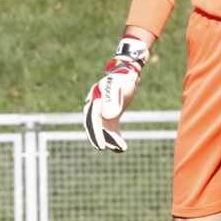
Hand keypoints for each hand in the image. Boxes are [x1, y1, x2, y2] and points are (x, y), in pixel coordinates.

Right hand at [83, 36, 150, 151]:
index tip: (102, 146)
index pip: (92, 120)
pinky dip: (115, 137)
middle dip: (99, 138)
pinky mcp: (111, 114)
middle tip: (106, 148)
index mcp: (94, 100)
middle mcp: (95, 106)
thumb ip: (112, 100)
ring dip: (109, 139)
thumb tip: (108, 116)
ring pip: (103, 129)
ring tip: (120, 148)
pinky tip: (121, 147)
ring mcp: (103, 111)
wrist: (128, 72)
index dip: (96, 134)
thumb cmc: (123, 77)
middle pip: (95, 125)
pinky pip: (110, 128)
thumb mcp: (117, 86)